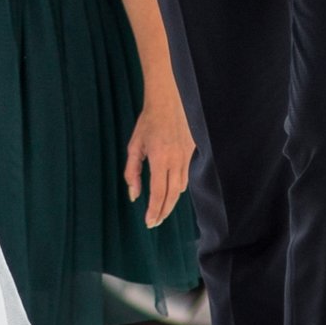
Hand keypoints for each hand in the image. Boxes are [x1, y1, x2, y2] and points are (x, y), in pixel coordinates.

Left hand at [123, 88, 194, 228]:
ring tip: (161, 209)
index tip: (149, 222)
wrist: (169, 101)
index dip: (154, 211)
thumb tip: (134, 195)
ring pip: (181, 188)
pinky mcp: (193, 152)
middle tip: (155, 222)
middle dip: (163, 212)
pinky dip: (178, 187)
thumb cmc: (148, 122)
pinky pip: (186, 176)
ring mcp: (187, 156)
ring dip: (171, 201)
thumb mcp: (134, 146)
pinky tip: (170, 191)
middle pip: (172, 196)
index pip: (158, 193)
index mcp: (160, 158)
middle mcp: (176, 160)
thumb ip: (132, 172)